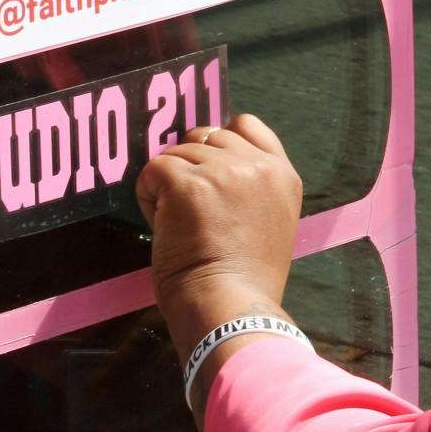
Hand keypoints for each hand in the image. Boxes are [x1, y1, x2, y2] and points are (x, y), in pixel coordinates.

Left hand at [135, 113, 303, 358]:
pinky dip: (148, 196)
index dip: (219, 142)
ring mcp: (223, 171)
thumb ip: (252, 187)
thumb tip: (210, 167)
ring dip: (168, 184)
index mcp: (283, 175)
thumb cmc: (246, 281)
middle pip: (206, 136)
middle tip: (190, 210)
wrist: (230, 306)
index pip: (246, 124)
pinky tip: (162, 225)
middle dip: (191, 166)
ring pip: (176, 154)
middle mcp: (257, 165)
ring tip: (179, 224)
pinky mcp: (187, 183)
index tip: (209, 173)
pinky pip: (153, 170)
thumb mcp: (271, 222)